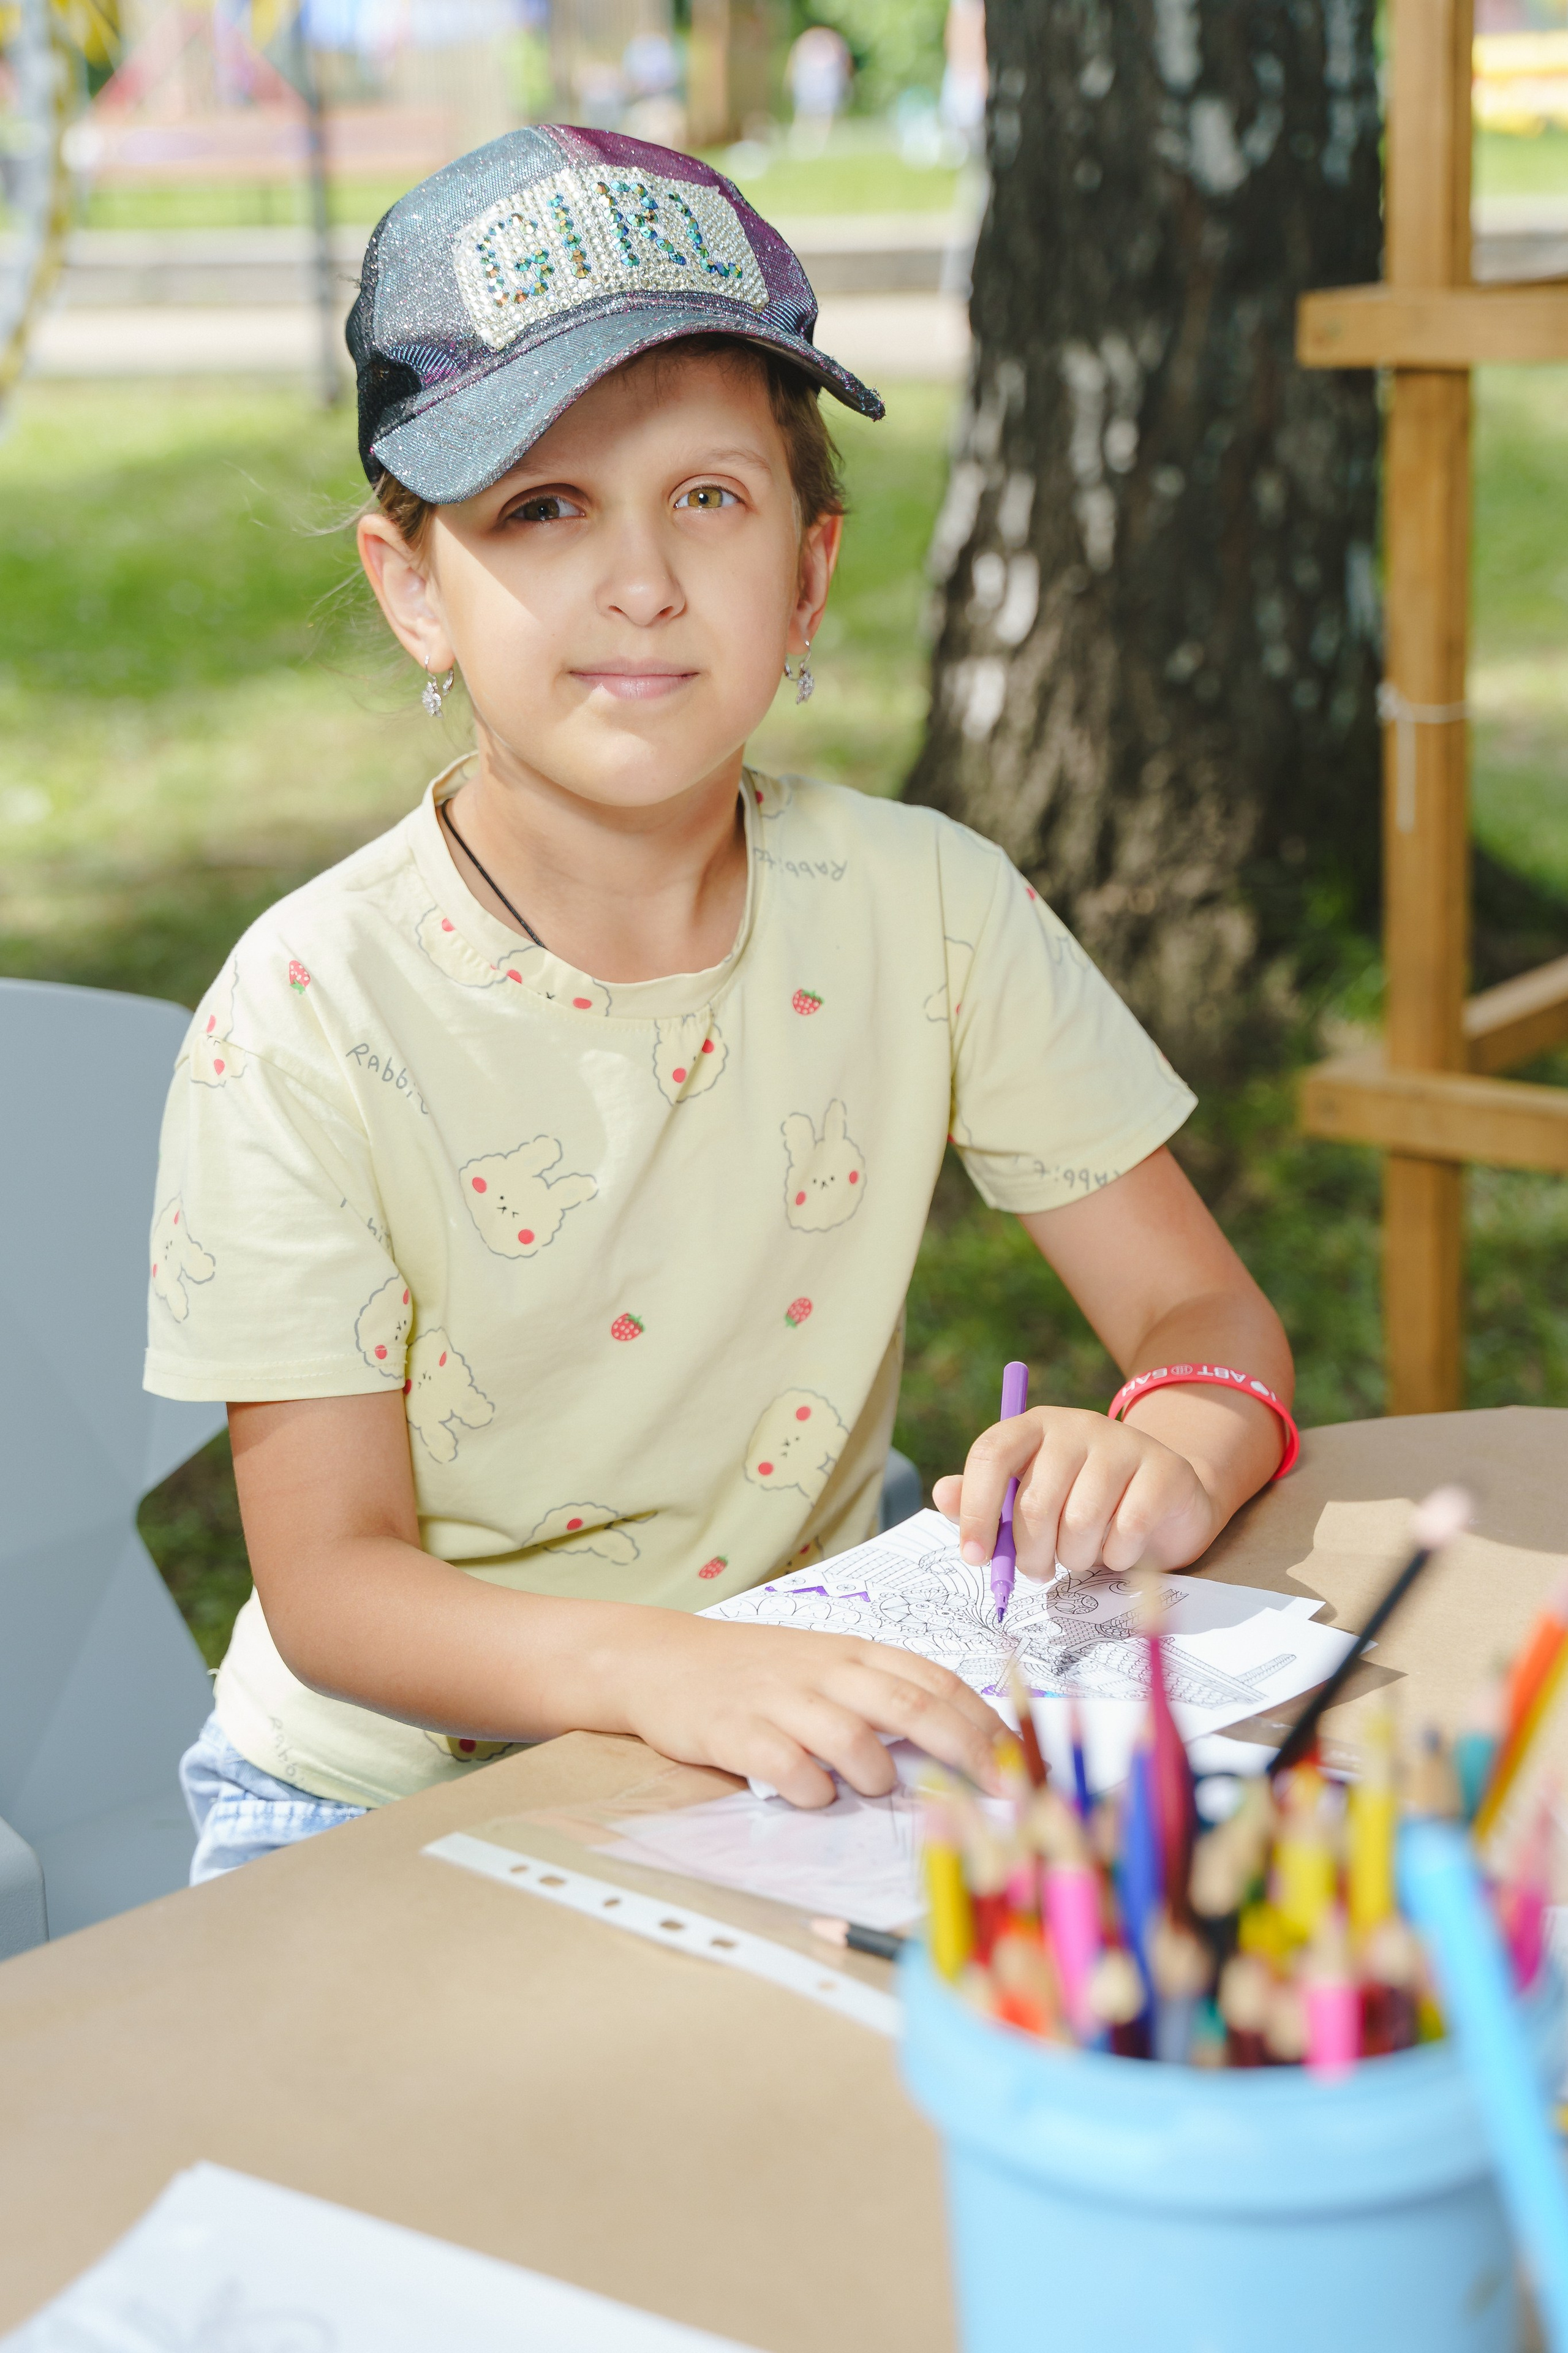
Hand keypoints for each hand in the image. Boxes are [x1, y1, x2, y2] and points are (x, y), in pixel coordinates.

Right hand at [611, 1613, 1004, 1808]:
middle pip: (910, 1706)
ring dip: (878, 1773)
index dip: (983, 1721)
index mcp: (852, 1653)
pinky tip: (812, 1795)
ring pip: (852, 1736)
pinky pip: (786, 1766)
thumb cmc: (754, 1671)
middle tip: (999, 1792)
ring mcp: (779, 1699)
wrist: (660, 1658)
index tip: (1019, 1762)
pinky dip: (810, 1789)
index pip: (934, 1681)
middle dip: (964, 1751)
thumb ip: (878, 1694)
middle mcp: (823, 1670)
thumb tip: (956, 1742)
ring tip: (875, 1788)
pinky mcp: (735, 1731)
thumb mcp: (822, 1666)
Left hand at [932, 1405, 1221, 1582]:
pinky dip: (1117, 1556)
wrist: (1163, 1498)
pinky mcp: (1164, 1470)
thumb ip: (982, 1501)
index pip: (991, 1454)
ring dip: (1076, 1558)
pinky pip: (1128, 1529)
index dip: (976, 1510)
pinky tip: (1119, 1551)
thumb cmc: (1080, 1502)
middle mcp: (1076, 1425)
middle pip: (1034, 1502)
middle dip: (1031, 1553)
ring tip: (1080, 1556)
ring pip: (1081, 1521)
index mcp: (1033, 1427)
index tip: (974, 1558)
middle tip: (1039, 1569)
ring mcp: (1124, 1443)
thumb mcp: (1027, 1499)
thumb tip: (943, 1495)